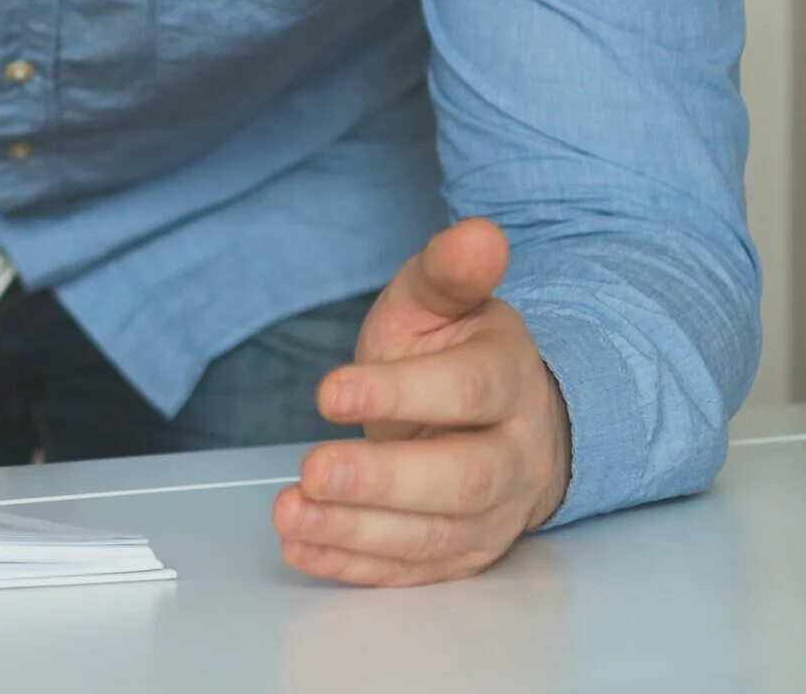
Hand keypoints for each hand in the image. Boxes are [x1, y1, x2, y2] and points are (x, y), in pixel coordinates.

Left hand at [272, 218, 572, 586]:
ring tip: (292, 514)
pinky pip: (414, 571)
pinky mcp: (464, 553)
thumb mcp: (442, 303)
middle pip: (460, 478)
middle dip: (382, 480)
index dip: (402, 394)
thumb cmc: (455, 354)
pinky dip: (356, 566)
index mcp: (510, 380)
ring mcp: (494, 513)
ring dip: (357, 531)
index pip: (467, 391)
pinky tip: (304, 548)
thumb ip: (449, 273)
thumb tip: (479, 233)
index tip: (329, 392)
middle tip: (313, 470)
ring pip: (435, 534)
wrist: (502, 419)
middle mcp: (513, 453)